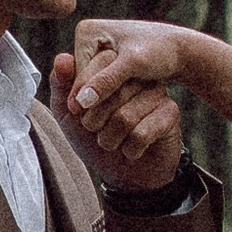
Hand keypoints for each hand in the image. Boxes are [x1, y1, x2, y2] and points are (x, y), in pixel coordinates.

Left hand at [57, 18, 188, 194]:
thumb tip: (63, 58)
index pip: (97, 64)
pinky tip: (132, 149)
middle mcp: (136, 74)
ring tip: (112, 142)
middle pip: (109, 91)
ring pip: (124, 117)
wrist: (124, 173)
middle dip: (94, 121)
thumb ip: (62, 85)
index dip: (81, 94)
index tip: (77, 113)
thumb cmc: (94, 138)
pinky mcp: (170, 112)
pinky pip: (141, 133)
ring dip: (110, 139)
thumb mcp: (68, 113)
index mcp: (112, 67)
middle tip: (96, 131)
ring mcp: (156, 91)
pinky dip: (129, 149)